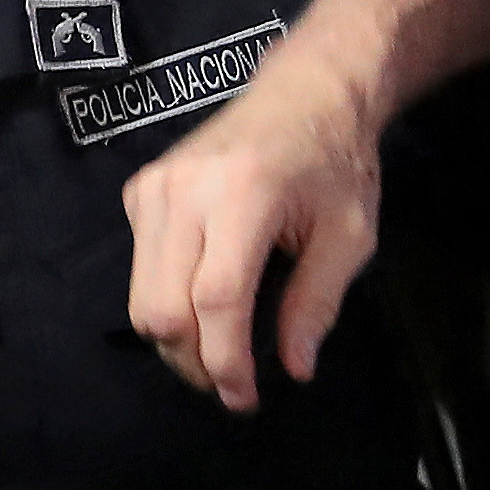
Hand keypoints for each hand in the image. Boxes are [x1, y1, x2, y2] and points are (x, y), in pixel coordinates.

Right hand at [123, 43, 385, 408]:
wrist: (304, 91)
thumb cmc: (336, 162)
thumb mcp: (349, 236)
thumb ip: (316, 303)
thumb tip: (294, 369)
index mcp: (245, 194)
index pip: (218, 299)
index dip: (226, 361)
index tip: (245, 398)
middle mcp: (185, 189)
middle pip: (163, 307)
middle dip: (193, 361)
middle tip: (231, 382)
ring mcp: (154, 186)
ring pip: (141, 296)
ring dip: (175, 340)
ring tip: (216, 352)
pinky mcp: (139, 189)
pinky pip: (140, 268)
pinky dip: (166, 299)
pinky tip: (203, 298)